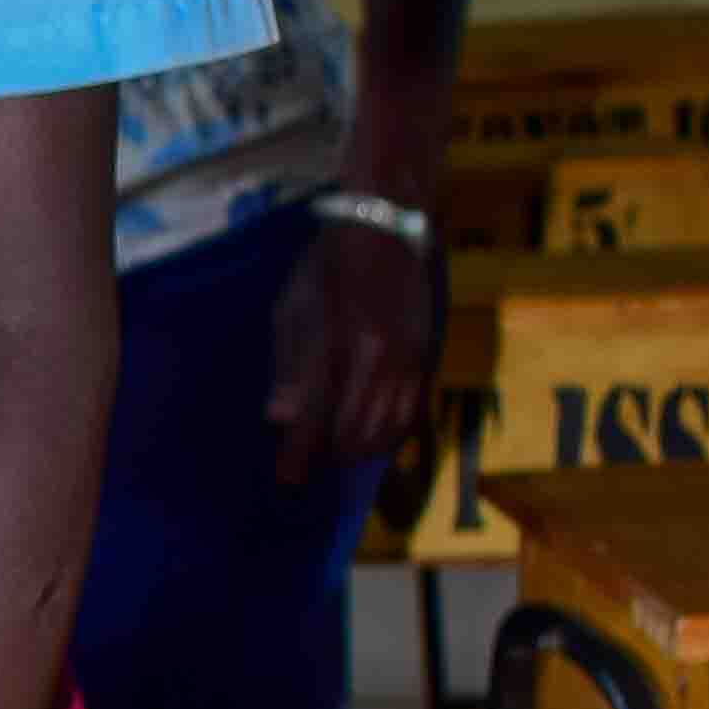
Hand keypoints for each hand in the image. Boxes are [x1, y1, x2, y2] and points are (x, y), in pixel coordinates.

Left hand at [267, 207, 444, 483]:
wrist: (386, 229)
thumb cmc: (327, 267)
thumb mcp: (293, 307)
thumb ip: (289, 366)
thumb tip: (280, 418)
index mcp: (335, 342)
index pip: (314, 415)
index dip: (300, 454)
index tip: (288, 479)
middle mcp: (377, 357)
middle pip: (353, 433)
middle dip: (329, 455)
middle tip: (310, 459)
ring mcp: (408, 359)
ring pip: (387, 431)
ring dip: (359, 450)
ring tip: (338, 451)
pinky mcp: (427, 358)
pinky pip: (413, 415)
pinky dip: (391, 435)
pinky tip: (372, 436)